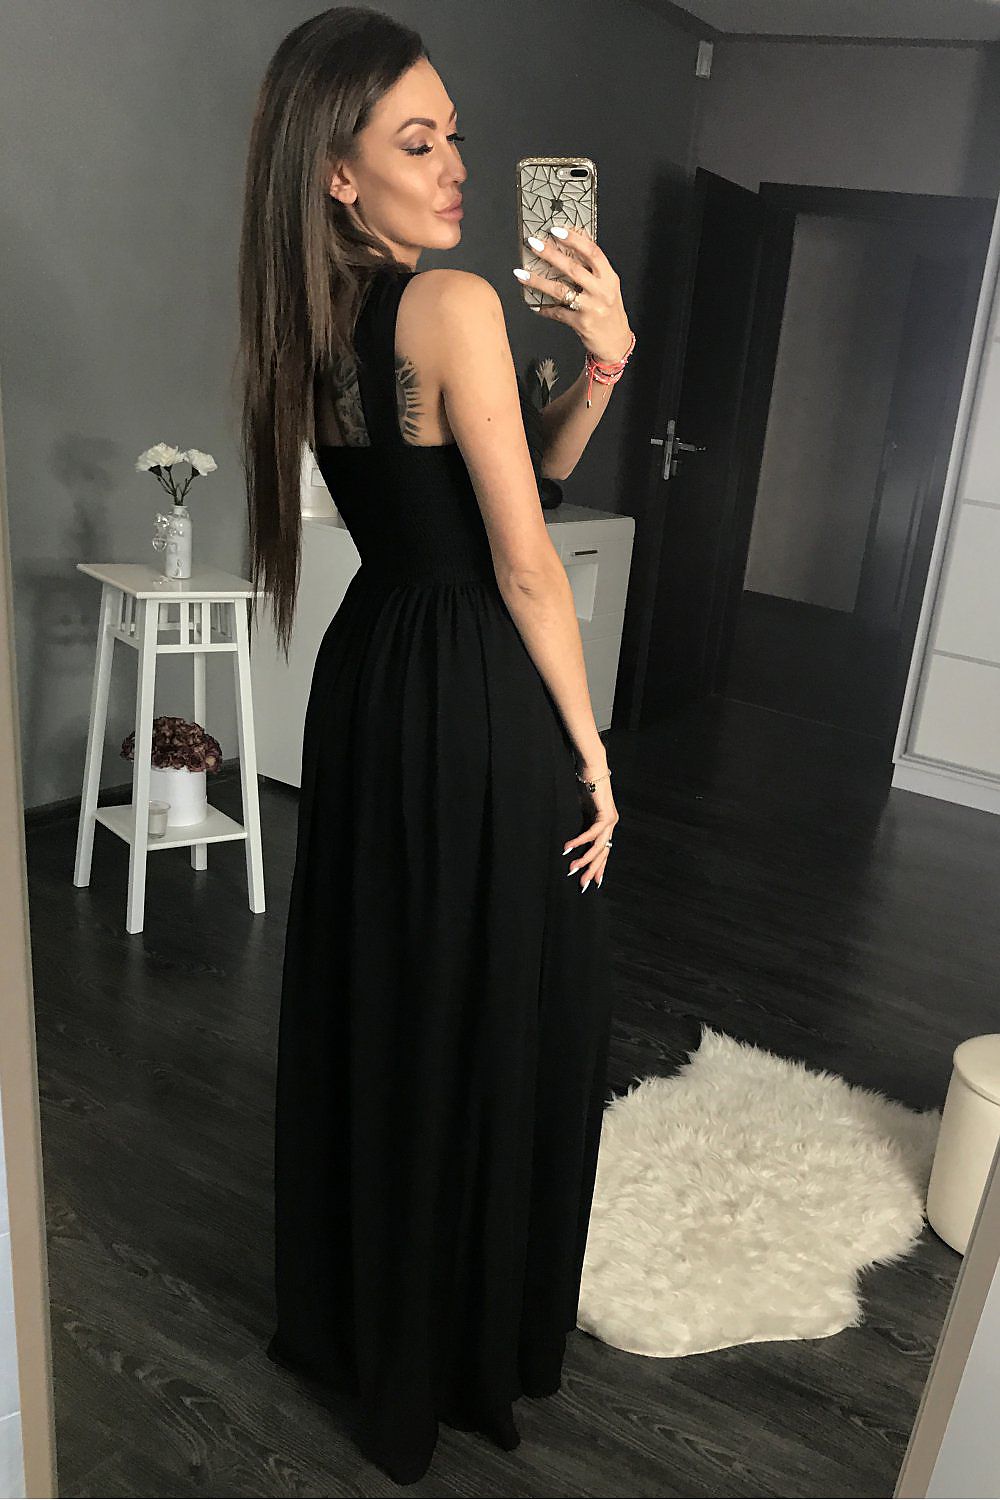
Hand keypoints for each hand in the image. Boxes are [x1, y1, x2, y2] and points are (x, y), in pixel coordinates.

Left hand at [518, 224, 631, 362]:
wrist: (616, 342)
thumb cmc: (610, 312)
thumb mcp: (608, 288)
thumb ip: (593, 271)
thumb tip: (571, 246)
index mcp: (609, 278)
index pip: (593, 252)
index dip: (574, 239)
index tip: (556, 230)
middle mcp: (602, 291)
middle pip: (574, 268)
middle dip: (551, 254)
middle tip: (534, 244)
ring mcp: (592, 308)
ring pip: (561, 290)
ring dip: (538, 281)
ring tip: (521, 274)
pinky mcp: (581, 324)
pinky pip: (558, 313)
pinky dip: (544, 308)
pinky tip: (534, 304)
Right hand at [564, 773, 618, 891]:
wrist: (591, 769)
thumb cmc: (584, 787)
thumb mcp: (580, 811)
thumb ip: (579, 825)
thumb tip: (569, 842)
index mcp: (605, 826)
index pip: (603, 851)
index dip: (598, 867)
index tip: (592, 882)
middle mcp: (610, 825)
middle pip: (603, 853)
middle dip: (592, 870)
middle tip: (582, 884)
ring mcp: (610, 821)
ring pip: (598, 847)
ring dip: (585, 859)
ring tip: (572, 868)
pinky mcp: (606, 815)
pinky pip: (592, 833)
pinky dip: (579, 841)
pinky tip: (568, 848)